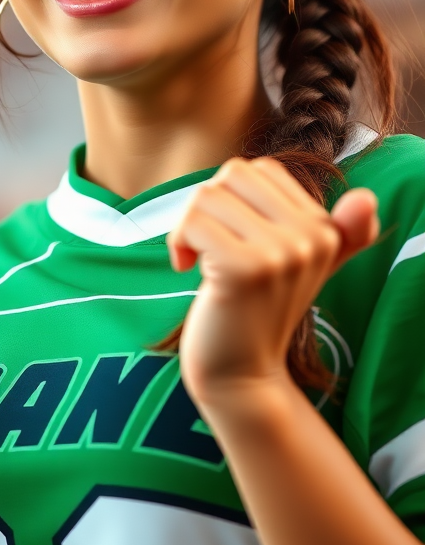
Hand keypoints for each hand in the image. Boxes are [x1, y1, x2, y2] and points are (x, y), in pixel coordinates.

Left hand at [166, 156, 379, 401]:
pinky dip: (178, 242)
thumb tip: (366, 199)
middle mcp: (311, 238)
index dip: (232, 196)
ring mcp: (281, 254)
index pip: (262, 169)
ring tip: (197, 258)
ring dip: (187, 226)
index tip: (231, 235)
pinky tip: (186, 268)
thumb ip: (339, 233)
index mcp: (324, 229)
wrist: (241, 375)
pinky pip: (194, 223)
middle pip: (234, 174)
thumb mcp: (305, 267)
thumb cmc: (259, 312)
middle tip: (206, 245)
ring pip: (208, 195)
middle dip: (207, 205)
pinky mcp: (246, 269)